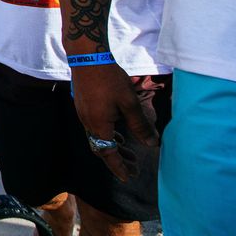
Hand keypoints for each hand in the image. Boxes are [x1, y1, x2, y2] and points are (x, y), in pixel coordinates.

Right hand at [71, 64, 157, 181]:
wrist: (87, 58)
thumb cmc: (110, 79)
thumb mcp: (129, 103)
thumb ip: (140, 125)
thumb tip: (151, 144)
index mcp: (99, 125)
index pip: (108, 154)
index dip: (119, 167)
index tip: (129, 177)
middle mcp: (88, 123)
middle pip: (101, 149)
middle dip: (117, 160)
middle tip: (133, 167)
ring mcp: (84, 114)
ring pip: (98, 138)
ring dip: (113, 147)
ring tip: (128, 151)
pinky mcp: (84, 107)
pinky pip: (95, 128)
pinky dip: (107, 135)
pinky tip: (117, 131)